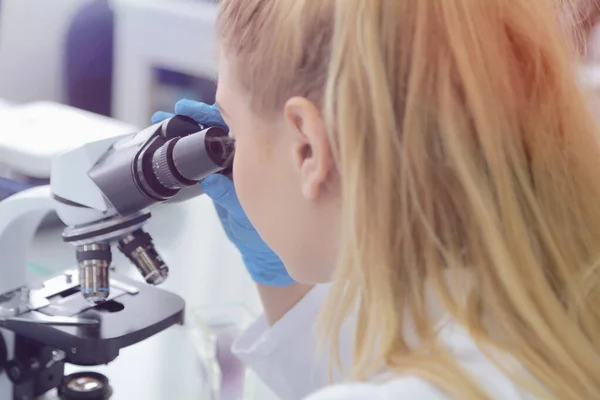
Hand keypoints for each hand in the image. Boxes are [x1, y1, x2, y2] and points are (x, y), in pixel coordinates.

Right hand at [152, 100, 294, 286]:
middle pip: (218, 128)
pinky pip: (198, 158)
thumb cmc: (262, 228)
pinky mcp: (215, 178)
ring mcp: (227, 166)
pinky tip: (167, 141)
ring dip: (186, 129)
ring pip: (206, 140)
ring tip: (162, 122)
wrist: (257, 247)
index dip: (218, 114)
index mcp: (254, 157)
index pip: (236, 127)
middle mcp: (242, 157)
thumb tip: (211, 180)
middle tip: (177, 111)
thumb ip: (229, 196)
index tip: (199, 111)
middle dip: (196, 116)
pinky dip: (182, 149)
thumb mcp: (245, 212)